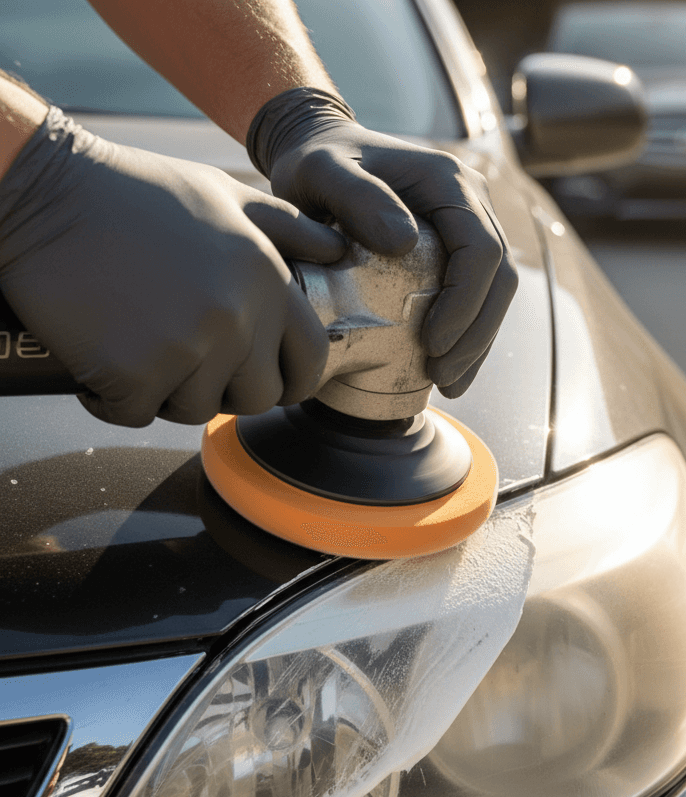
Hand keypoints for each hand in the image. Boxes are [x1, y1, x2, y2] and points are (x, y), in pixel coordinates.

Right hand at [0, 108, 343, 426]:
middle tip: (187, 362)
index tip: (269, 380)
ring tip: (139, 346)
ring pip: (197, 410)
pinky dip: (114, 396)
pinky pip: (136, 413)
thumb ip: (288, 228)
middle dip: (228, 389)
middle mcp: (237, 317)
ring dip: (168, 391)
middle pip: (259, 398)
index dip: (293, 378)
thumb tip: (338, 251)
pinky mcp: (132, 371)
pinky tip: (99, 358)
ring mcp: (186, 347)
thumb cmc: (134, 192)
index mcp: (266, 279)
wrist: (41, 190)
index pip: (311, 358)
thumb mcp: (223, 195)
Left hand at [247, 88, 517, 397]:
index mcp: (449, 182)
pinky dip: (467, 338)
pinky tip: (447, 369)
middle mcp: (472, 202)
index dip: (465, 303)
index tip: (432, 343)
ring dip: (476, 343)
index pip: (481, 250)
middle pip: (499, 278)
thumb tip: (403, 241)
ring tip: (447, 382)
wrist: (319, 150)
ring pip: (496, 293)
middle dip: (475, 334)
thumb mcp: (320, 171)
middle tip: (442, 376)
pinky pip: (479, 298)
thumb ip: (355, 197)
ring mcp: (471, 225)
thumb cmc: (315, 162)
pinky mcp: (460, 250)